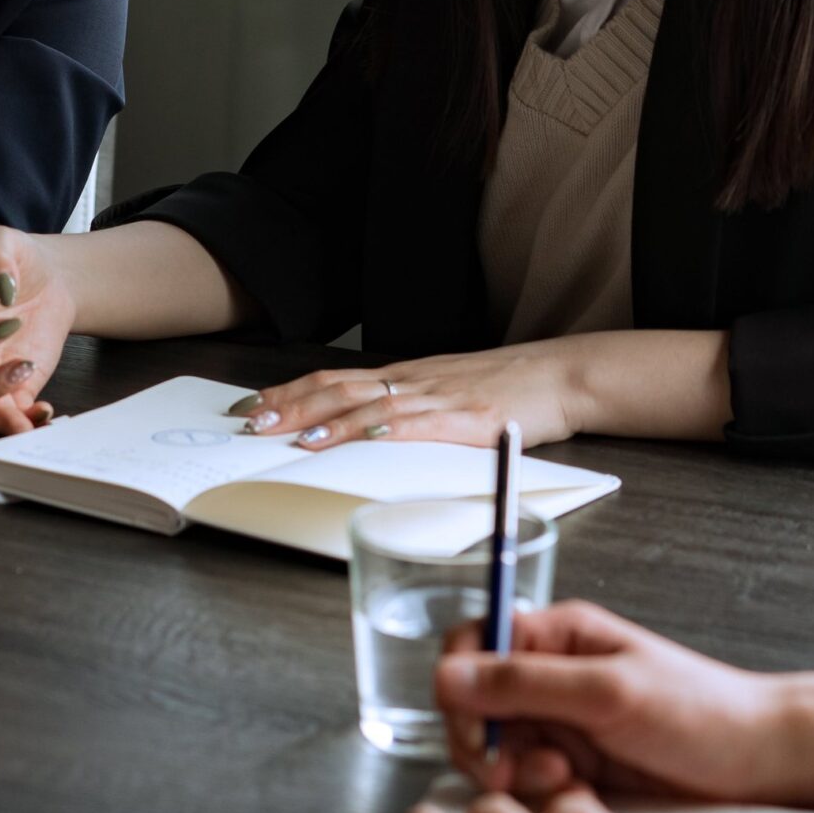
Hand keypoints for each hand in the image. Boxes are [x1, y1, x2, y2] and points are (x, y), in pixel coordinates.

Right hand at [0, 226, 67, 435]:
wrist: (48, 279)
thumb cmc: (16, 259)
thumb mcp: (3, 241)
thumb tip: (1, 286)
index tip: (9, 321)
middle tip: (23, 367)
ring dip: (6, 418)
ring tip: (37, 408)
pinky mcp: (12, 390)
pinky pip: (11, 416)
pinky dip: (26, 423)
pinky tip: (46, 413)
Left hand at [242, 343, 579, 450]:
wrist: (559, 375)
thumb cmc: (506, 390)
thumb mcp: (446, 394)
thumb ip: (409, 411)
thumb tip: (365, 435)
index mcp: (406, 377)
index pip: (336, 379)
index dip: (293, 391)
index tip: (256, 402)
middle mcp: (414, 381)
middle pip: (340, 389)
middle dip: (292, 406)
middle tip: (254, 422)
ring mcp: (439, 397)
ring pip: (372, 406)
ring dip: (327, 422)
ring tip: (291, 436)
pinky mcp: (468, 417)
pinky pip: (421, 423)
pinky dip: (389, 430)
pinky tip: (364, 437)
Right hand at [437, 601, 784, 804]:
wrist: (760, 763)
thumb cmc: (703, 712)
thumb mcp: (608, 692)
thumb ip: (525, 683)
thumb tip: (449, 675)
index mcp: (556, 635)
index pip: (473, 644)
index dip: (460, 685)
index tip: (476, 724)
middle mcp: (551, 674)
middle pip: (476, 703)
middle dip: (487, 740)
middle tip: (513, 769)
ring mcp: (562, 719)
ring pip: (498, 746)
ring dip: (515, 769)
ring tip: (562, 777)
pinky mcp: (575, 760)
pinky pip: (528, 777)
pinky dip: (540, 790)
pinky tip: (576, 790)